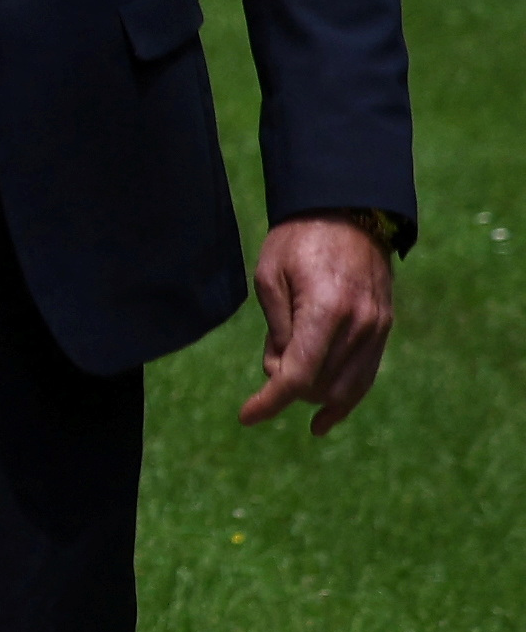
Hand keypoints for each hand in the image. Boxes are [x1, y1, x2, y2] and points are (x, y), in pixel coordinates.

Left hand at [240, 214, 396, 433]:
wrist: (349, 213)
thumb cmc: (297, 241)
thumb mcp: (269, 278)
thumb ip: (277, 330)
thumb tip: (281, 374)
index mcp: (327, 310)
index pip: (299, 375)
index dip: (270, 401)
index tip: (246, 416)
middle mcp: (360, 324)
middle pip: (321, 385)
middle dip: (287, 388)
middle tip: (270, 359)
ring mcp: (377, 328)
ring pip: (348, 388)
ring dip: (314, 398)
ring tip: (286, 393)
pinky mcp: (384, 328)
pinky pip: (365, 375)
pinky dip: (345, 398)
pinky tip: (324, 418)